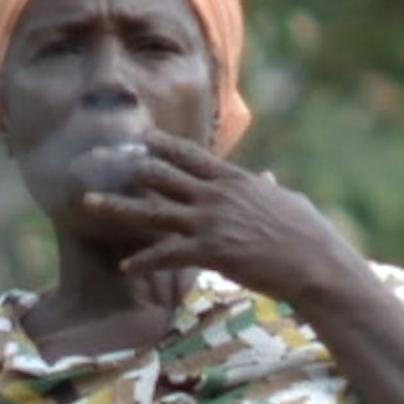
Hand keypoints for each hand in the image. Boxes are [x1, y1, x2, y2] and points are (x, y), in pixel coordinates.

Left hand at [66, 132, 374, 306]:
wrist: (316, 263)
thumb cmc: (308, 235)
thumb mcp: (288, 201)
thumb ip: (270, 186)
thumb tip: (268, 176)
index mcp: (235, 180)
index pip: (192, 156)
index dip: (163, 146)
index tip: (140, 137)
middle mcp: (217, 195)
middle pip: (163, 176)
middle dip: (127, 168)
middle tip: (98, 161)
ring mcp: (211, 221)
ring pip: (154, 211)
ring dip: (118, 207)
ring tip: (88, 204)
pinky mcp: (211, 250)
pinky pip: (167, 253)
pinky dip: (144, 260)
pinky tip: (126, 266)